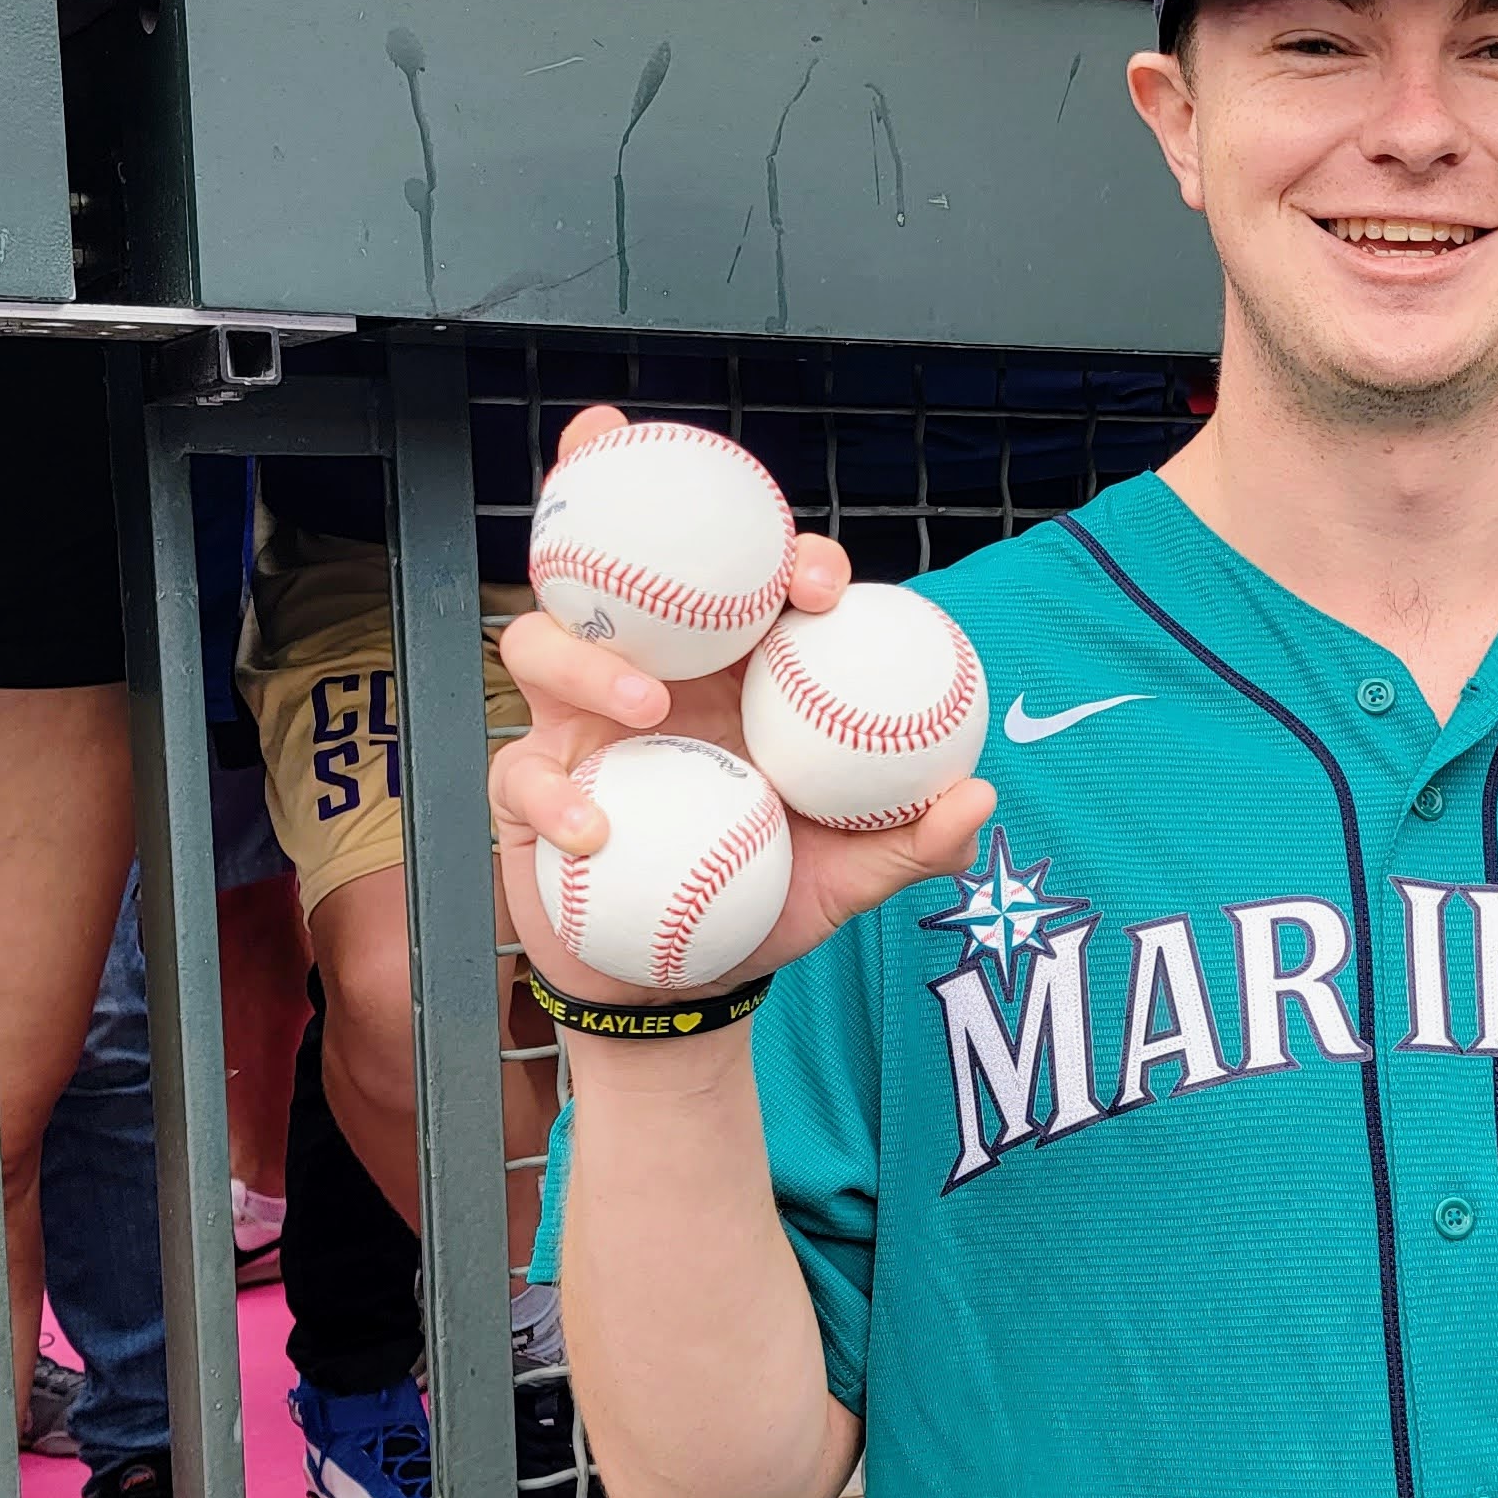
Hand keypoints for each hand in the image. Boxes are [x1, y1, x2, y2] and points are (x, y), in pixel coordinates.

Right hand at [489, 408, 996, 1008]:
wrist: (679, 988)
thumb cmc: (767, 905)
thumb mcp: (851, 877)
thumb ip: (913, 841)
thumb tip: (977, 796)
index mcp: (735, 674)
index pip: (754, 586)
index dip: (784, 559)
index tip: (819, 588)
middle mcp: (651, 676)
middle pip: (623, 569)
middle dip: (624, 509)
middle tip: (678, 549)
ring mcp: (576, 721)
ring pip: (542, 643)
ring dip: (590, 661)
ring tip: (648, 709)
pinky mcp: (526, 783)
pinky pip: (520, 770)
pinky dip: (551, 795)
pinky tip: (591, 832)